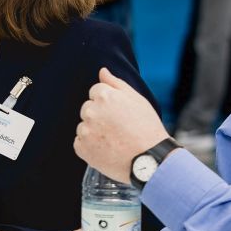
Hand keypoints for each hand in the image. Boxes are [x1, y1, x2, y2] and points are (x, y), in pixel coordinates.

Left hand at [74, 67, 169, 182]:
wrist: (150, 160)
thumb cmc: (147, 129)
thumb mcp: (137, 100)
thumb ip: (116, 83)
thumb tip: (102, 71)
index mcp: (104, 96)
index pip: (96, 92)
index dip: (109, 103)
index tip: (119, 114)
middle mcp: (91, 111)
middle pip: (88, 108)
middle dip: (99, 115)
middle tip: (117, 128)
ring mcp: (85, 130)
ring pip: (84, 126)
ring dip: (94, 131)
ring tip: (114, 140)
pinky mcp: (81, 148)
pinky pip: (80, 143)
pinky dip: (90, 146)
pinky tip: (107, 149)